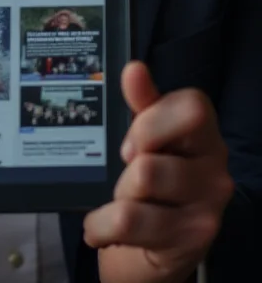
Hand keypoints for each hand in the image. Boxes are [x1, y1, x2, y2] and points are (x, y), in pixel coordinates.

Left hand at [83, 62, 232, 282]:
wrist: (160, 244)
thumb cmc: (154, 178)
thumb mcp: (147, 137)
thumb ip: (142, 102)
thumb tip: (134, 69)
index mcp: (204, 133)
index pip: (192, 107)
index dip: (152, 120)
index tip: (132, 141)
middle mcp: (215, 167)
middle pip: (153, 154)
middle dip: (126, 166)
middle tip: (127, 175)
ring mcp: (207, 206)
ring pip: (141, 183)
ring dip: (118, 195)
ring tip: (122, 202)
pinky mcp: (191, 238)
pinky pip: (126, 222)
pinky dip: (100, 225)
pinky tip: (100, 227)